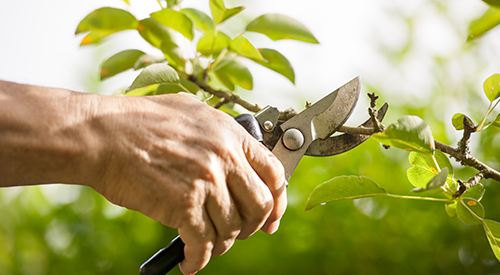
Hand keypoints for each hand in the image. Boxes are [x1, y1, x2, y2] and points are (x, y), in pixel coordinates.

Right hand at [90, 94, 286, 274]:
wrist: (102, 134)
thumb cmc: (140, 121)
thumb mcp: (191, 111)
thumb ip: (219, 132)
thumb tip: (236, 152)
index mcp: (230, 134)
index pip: (274, 173)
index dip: (278, 200)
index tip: (272, 217)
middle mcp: (224, 158)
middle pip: (260, 206)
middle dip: (253, 226)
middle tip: (241, 233)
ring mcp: (206, 182)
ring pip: (232, 228)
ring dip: (222, 244)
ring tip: (209, 245)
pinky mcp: (183, 205)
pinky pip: (203, 243)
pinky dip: (199, 260)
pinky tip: (191, 262)